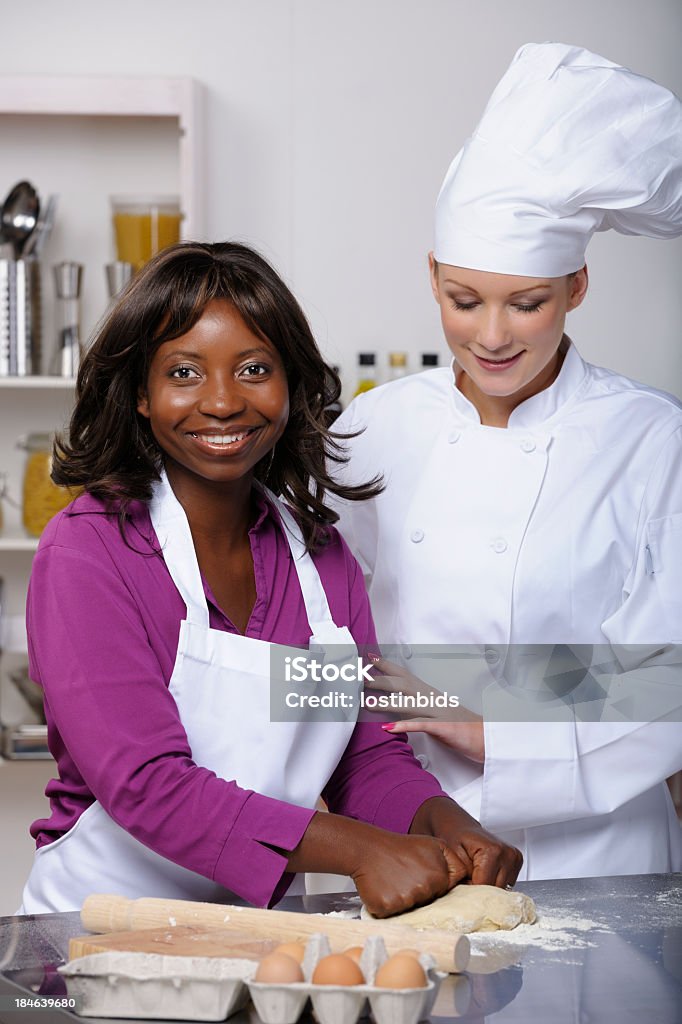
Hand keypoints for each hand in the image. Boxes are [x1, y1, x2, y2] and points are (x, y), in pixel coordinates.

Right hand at [285, 811, 466, 917]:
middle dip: (420, 894)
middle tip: (407, 878)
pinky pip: (394, 915)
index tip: (425, 878)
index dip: (437, 886)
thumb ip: (452, 862)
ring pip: (412, 910)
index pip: (447, 892)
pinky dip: (389, 906)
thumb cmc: (399, 848)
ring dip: (404, 901)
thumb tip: (465, 880)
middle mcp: (427, 887)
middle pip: (429, 903)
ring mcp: (408, 899)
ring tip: (396, 883)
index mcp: (441, 874)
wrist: (367, 848)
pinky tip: (385, 890)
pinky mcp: (390, 907)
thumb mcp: (432, 845)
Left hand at [367, 658, 484, 761]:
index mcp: (428, 693)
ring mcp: (436, 712)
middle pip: (401, 685)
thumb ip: (415, 705)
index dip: (386, 666)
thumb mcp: (434, 710)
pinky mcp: (442, 727)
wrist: (483, 735)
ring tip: (366, 704)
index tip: (368, 658)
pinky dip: (403, 726)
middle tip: (358, 678)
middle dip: (379, 681)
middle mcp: (430, 699)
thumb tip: (394, 703)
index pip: (404, 675)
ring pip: (407, 704)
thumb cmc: (458, 724)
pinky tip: (388, 728)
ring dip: (385, 703)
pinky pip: (421, 725)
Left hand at [411, 797, 521, 887]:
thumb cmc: (454, 838)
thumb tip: (469, 899)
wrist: (458, 825)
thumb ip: (463, 878)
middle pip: (495, 890)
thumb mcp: (453, 858)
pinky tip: (484, 873)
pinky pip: (507, 883)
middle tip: (466, 880)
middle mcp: (508, 854)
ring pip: (502, 889)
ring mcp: (515, 857)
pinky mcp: (517, 861)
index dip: (470, 890)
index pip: (485, 887)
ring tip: (475, 875)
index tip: (461, 886)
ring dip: (488, 887)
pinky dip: (495, 882)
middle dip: (479, 890)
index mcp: (493, 851)